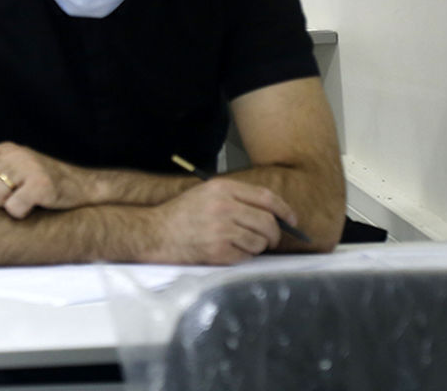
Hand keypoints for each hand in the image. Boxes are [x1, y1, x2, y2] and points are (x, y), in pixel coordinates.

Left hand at [0, 141, 86, 218]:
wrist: (83, 186)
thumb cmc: (43, 181)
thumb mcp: (17, 166)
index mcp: (6, 148)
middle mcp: (16, 154)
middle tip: (6, 198)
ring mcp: (29, 168)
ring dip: (4, 205)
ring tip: (20, 200)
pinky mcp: (41, 185)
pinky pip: (14, 207)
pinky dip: (20, 213)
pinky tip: (33, 207)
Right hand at [146, 178, 296, 264]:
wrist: (154, 232)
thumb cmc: (181, 215)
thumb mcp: (206, 194)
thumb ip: (236, 198)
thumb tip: (272, 212)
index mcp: (222, 189)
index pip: (266, 197)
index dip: (284, 210)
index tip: (292, 220)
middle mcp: (224, 207)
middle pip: (268, 222)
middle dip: (273, 234)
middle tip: (268, 240)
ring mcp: (221, 229)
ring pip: (259, 242)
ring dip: (256, 247)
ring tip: (239, 244)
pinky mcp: (218, 251)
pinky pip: (246, 257)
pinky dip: (242, 257)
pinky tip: (227, 252)